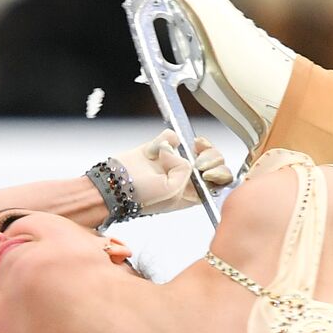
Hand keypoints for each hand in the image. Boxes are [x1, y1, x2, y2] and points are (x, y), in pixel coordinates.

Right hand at [114, 130, 233, 215]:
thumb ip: (184, 173)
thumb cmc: (139, 197)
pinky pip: (171, 136)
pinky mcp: (160, 148)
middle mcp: (186, 177)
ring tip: (176, 155)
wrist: (112, 184)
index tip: (208, 173)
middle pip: (213, 161)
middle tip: (198, 163)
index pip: (219, 181)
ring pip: (197, 145)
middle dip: (210, 157)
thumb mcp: (170, 192)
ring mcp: (175, 161)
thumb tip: (180, 154)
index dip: (220, 173)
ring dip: (191, 145)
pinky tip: (154, 151)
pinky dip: (165, 139)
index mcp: (192, 193)